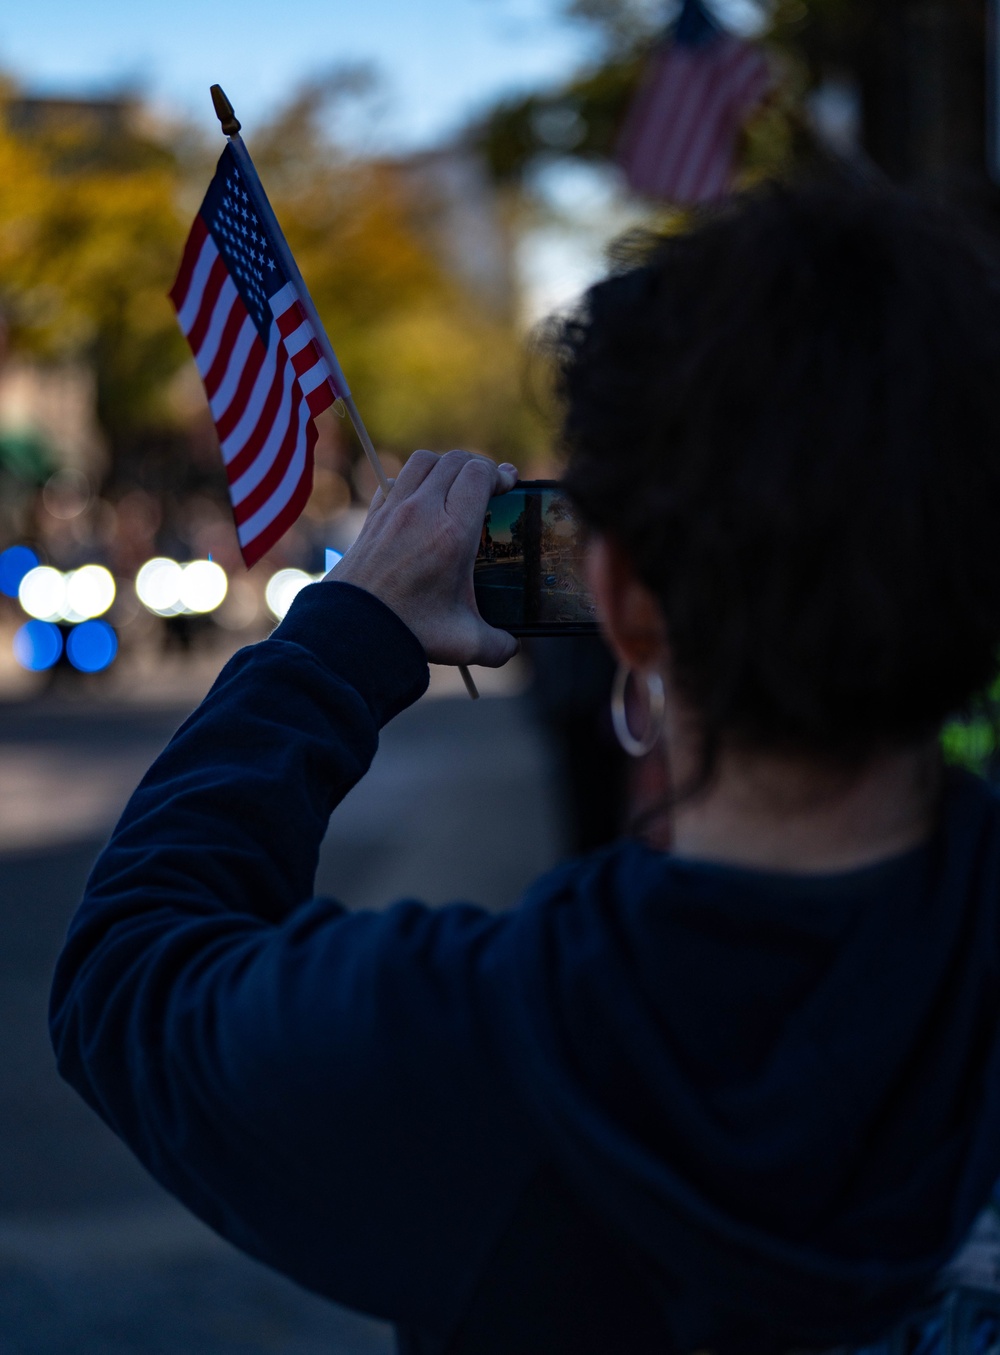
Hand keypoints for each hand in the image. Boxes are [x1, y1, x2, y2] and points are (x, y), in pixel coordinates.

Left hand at [326, 449, 519, 666]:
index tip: (509, 484)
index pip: (478, 473)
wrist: (351, 629)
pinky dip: (414, 480)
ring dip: (445, 466)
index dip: (499, 473)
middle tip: (490, 485)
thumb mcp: (464, 642)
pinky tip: (422, 501)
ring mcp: (394, 510)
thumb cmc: (409, 631)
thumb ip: (497, 646)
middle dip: (478, 466)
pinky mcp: (373, 517)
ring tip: (456, 485)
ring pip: (424, 461)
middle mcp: (422, 511)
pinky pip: (396, 480)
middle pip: (455, 460)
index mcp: (452, 533)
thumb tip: (511, 647)